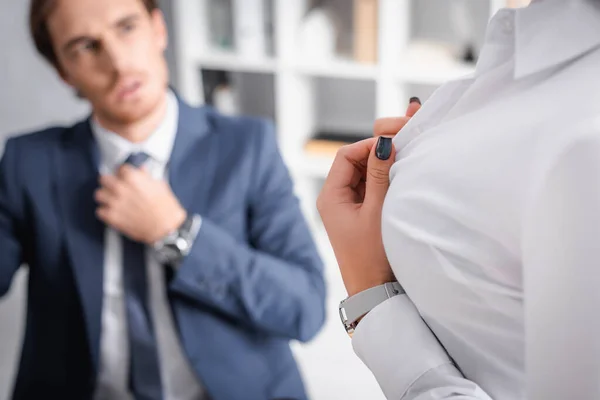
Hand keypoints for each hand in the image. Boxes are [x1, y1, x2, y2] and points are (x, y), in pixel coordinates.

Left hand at [95, 165, 186, 243]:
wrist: (166, 228)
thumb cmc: (165, 208)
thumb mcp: (160, 186)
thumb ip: (147, 177)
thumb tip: (142, 171)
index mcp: (133, 178)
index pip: (120, 168)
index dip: (124, 172)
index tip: (125, 176)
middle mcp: (120, 188)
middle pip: (104, 178)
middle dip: (110, 182)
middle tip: (115, 186)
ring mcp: (114, 203)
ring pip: (99, 194)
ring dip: (105, 196)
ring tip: (113, 200)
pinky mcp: (112, 217)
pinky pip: (100, 211)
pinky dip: (105, 212)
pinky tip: (114, 212)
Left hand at [317, 99, 420, 296]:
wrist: (375, 290)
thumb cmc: (372, 256)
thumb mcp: (377, 211)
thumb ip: (380, 175)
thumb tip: (383, 142)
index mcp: (330, 196)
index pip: (346, 155)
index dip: (369, 145)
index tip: (394, 144)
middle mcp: (335, 199)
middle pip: (354, 162)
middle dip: (377, 154)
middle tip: (403, 148)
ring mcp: (347, 207)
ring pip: (364, 174)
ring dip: (382, 168)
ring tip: (405, 164)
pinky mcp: (359, 215)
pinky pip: (370, 189)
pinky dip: (384, 181)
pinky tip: (400, 180)